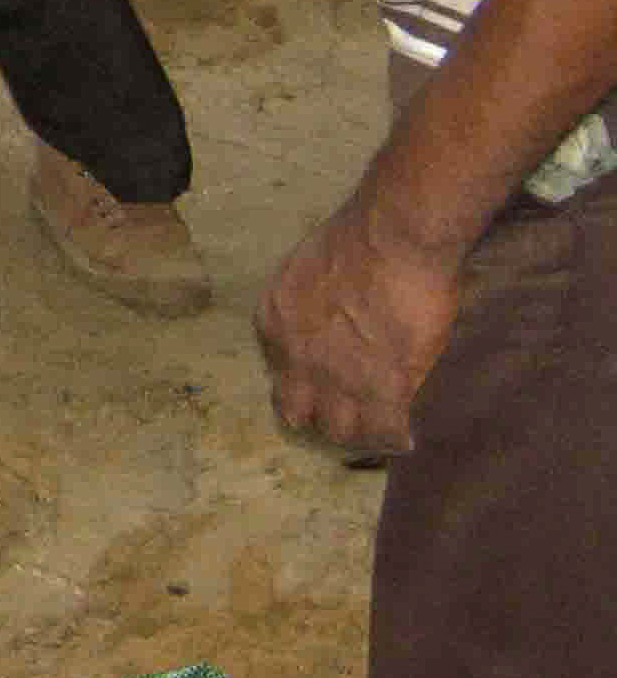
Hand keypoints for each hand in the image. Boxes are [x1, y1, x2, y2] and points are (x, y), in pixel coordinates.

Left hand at [257, 187, 462, 455]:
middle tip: (349, 415)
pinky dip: (396, 439)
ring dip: (359, 433)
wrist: (390, 239)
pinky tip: (405, 438)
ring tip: (377, 429)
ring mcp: (339, 381)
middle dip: (322, 417)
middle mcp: (296, 361)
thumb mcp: (301, 273)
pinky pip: (386, 433)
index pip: (278, 377)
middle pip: (300, 414)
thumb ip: (304, 307)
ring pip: (342, 432)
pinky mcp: (384, 390)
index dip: (303, 386)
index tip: (322, 388)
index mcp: (272, 328)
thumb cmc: (353, 240)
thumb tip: (322, 322)